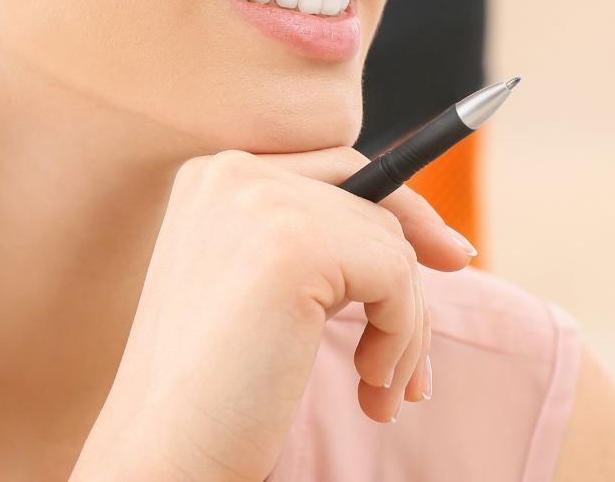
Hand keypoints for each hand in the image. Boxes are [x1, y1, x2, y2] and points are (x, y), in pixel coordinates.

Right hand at [71, 145, 475, 480]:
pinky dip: (402, 337)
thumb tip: (437, 239)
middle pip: (375, 202)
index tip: (448, 257)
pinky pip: (398, 276)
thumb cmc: (212, 391)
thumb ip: (322, 242)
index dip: (402, 211)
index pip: (341, 167)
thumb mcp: (262, 290)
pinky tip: (369, 387)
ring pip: (394, 246)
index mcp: (215, 175)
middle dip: (415, 274)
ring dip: (406, 328)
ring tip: (378, 389)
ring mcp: (263, 201)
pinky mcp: (295, 245)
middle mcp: (233, 171)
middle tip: (428, 348)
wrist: (166, 448)